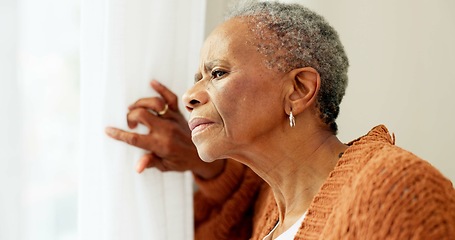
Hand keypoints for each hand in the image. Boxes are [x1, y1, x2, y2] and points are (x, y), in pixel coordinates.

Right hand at [105, 80, 224, 178]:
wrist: (201, 155)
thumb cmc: (181, 162)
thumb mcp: (164, 166)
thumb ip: (150, 163)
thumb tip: (138, 167)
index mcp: (160, 145)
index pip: (134, 139)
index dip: (119, 134)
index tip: (108, 130)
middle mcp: (166, 129)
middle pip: (141, 114)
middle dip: (130, 117)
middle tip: (131, 124)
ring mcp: (173, 119)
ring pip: (154, 103)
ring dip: (140, 103)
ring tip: (135, 109)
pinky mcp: (179, 113)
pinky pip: (171, 97)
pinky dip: (161, 88)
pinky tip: (152, 83)